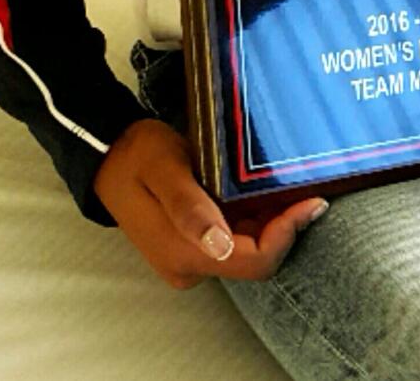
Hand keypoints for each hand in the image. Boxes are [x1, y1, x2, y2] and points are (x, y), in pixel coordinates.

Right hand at [93, 118, 327, 288]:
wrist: (108, 155)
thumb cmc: (138, 154)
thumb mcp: (166, 168)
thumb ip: (190, 206)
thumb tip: (220, 245)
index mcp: (183, 252)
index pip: (253, 260)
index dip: (287, 234)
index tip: (312, 200)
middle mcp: (188, 265)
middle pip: (255, 258)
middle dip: (285, 227)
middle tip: (308, 187)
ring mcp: (189, 258)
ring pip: (247, 250)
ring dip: (272, 222)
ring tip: (294, 184)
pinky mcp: (190, 246)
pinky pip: (234, 240)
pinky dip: (255, 218)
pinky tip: (266, 190)